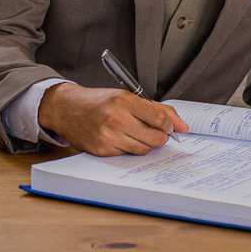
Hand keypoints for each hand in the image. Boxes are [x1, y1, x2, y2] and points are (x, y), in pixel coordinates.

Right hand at [38, 83, 188, 155]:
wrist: (67, 109)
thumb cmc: (99, 101)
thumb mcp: (128, 96)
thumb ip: (158, 110)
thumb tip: (183, 127)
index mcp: (124, 101)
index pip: (160, 119)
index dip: (168, 124)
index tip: (168, 125)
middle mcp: (116, 119)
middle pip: (155, 137)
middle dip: (161, 136)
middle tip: (157, 132)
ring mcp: (108, 136)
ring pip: (144, 149)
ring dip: (148, 144)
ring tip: (140, 134)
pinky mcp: (101, 150)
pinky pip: (128, 154)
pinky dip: (131, 148)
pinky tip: (125, 138)